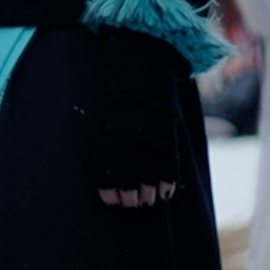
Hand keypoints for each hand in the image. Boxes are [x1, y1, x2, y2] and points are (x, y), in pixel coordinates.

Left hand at [81, 28, 185, 207]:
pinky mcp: (167, 132)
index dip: (109, 192)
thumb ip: (104, 145)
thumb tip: (109, 179)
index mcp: (103, 133)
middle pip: (127, 179)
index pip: (104, 173)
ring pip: (149, 176)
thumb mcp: (101, 115)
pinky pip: (169, 165)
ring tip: (148, 202)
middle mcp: (124, 137)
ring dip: (148, 194)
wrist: (141, 64)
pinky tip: (165, 193)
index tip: (112, 202)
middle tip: (132, 205)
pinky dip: (167, 182)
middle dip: (129, 197)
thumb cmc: (116, 94)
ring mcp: (147, 136)